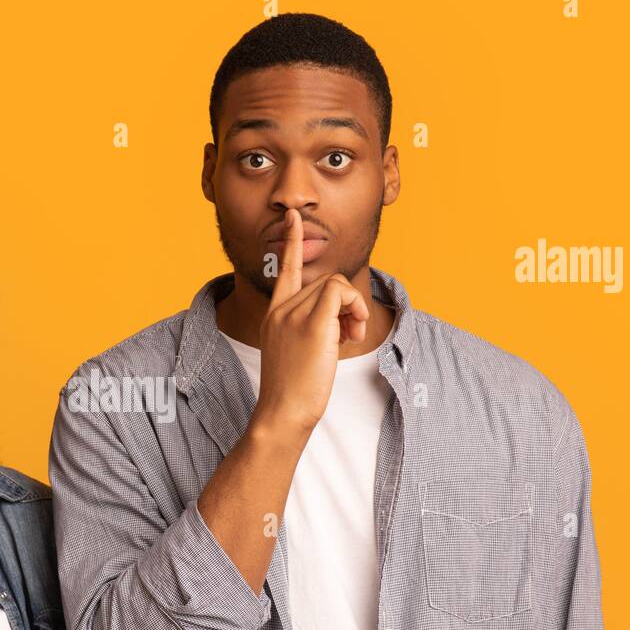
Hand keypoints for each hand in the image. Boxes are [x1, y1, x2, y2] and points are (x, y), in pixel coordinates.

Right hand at [252, 207, 370, 438]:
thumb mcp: (297, 350)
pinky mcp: (311, 323)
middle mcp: (281, 309)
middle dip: (346, 304)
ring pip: (336, 286)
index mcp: (274, 313)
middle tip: (349, 334)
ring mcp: (293, 315)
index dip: (291, 241)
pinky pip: (340, 292)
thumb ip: (312, 325)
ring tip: (350, 337)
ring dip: (353, 309)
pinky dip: (354, 308)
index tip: (294, 217)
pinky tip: (352, 332)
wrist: (283, 412)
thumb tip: (340, 311)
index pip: (282, 268)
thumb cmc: (293, 390)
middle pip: (325, 281)